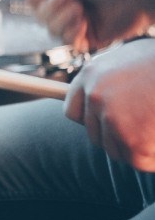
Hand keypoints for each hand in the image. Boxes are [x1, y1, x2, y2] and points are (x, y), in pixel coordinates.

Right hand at [26, 0, 154, 51]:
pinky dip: (71, 33)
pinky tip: (83, 23)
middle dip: (50, 8)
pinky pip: (67, 42)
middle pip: (39, 15)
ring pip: (50, 30)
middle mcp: (66, 5)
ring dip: (62, 20)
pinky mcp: (88, 37)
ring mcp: (76, 22)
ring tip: (80, 10)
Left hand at [64, 38, 154, 171]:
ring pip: (115, 150)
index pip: (73, 111)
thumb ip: (111, 78)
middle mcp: (95, 96)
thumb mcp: (130, 58)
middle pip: (95, 135)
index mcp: (91, 74)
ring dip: (136, 147)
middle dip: (116, 136)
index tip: (106, 123)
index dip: (91, 120)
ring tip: (154, 126)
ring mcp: (113, 119)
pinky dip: (152, 157)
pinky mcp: (134, 141)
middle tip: (144, 125)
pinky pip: (138, 161)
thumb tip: (100, 98)